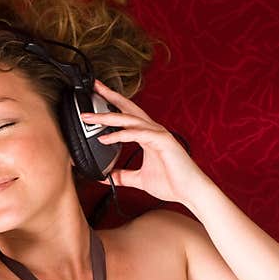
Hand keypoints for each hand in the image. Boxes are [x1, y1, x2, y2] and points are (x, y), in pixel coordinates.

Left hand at [81, 79, 210, 205]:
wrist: (189, 192)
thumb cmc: (170, 183)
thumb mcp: (138, 179)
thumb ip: (122, 176)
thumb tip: (105, 177)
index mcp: (147, 135)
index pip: (127, 115)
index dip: (112, 104)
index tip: (97, 96)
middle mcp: (152, 130)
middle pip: (128, 108)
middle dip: (110, 97)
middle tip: (94, 87)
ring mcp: (158, 134)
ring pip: (129, 119)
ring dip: (107, 117)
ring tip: (89, 118)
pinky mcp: (162, 141)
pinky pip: (137, 134)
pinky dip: (120, 135)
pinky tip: (105, 138)